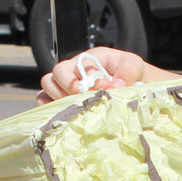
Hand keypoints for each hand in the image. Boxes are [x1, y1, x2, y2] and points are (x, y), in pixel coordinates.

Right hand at [37, 47, 156, 104]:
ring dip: (60, 103)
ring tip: (81, 111)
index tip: (104, 89)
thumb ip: (127, 70)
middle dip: (68, 91)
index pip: (71, 68)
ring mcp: (65, 89)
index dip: (83, 81)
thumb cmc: (131, 74)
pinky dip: (52, 113)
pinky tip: (68, 120)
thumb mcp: (134, 65)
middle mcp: (71, 73)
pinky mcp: (63, 105)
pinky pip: (46, 108)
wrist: (135, 87)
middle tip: (88, 101)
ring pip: (46, 93)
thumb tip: (115, 85)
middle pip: (52, 78)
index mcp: (85, 61)